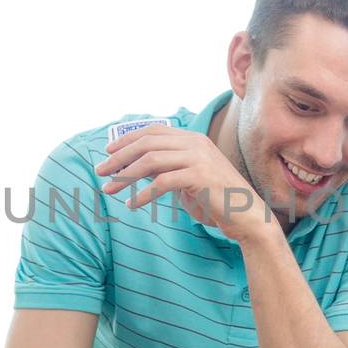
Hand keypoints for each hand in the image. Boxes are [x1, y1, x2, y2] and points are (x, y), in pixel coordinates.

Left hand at [94, 127, 273, 242]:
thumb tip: (134, 169)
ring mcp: (199, 158)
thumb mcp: (188, 178)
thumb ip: (167, 169)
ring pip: (150, 160)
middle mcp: (195, 143)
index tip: (108, 153)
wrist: (247, 216)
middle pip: (147, 143)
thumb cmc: (216, 199)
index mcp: (193, 139)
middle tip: (100, 171)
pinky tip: (132, 204)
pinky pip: (162, 182)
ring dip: (125, 175)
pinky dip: (143, 194)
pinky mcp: (199, 177)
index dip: (127, 140)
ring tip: (109, 189)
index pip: (153, 132)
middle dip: (119, 157)